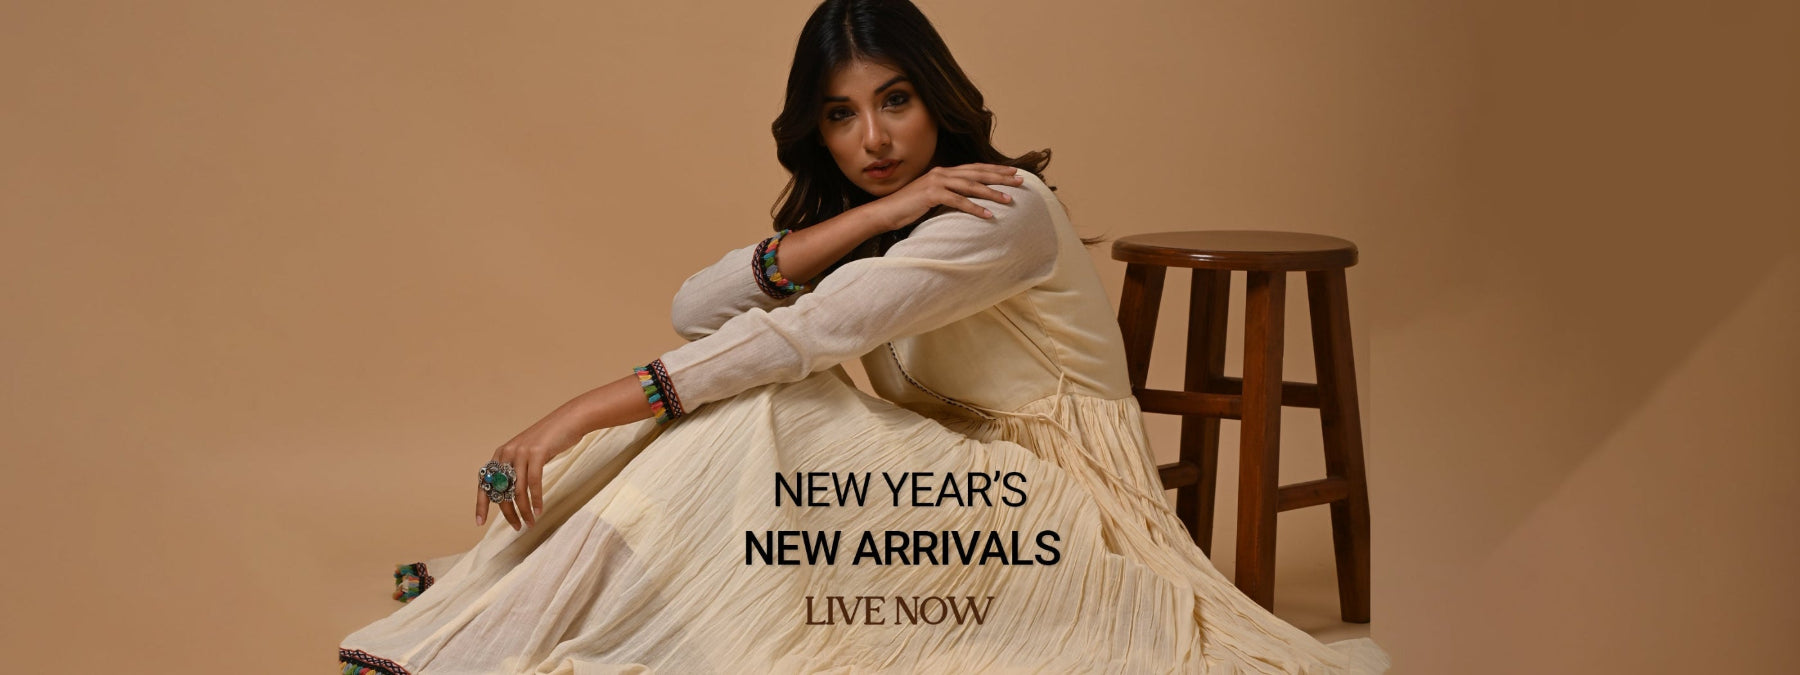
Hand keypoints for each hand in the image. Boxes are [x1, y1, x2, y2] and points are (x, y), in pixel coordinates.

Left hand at [476, 407, 586, 530]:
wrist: (570, 419)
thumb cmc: (551, 439)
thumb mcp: (527, 453)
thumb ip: (517, 468)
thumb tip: (511, 494)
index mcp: (501, 454)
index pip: (484, 483)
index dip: (481, 504)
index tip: (480, 522)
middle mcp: (507, 453)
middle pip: (501, 490)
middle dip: (508, 513)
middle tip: (517, 527)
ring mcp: (521, 452)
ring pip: (517, 490)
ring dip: (524, 510)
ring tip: (530, 523)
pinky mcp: (537, 453)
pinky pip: (533, 483)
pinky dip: (536, 499)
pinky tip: (539, 511)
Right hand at [865, 163, 1025, 231]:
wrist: (886, 212)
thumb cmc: (909, 207)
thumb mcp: (932, 197)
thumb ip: (948, 194)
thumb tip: (966, 199)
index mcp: (944, 172)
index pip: (974, 168)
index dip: (995, 169)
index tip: (1013, 172)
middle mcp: (942, 173)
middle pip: (977, 173)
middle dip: (1000, 176)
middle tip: (1020, 180)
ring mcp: (937, 182)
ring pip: (971, 186)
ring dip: (992, 193)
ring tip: (1009, 200)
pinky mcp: (932, 194)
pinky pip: (958, 201)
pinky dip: (975, 208)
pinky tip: (988, 215)